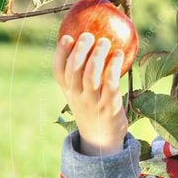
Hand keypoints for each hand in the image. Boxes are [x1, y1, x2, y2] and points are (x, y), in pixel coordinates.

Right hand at [53, 32, 127, 155]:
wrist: (102, 141)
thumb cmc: (93, 111)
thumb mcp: (81, 96)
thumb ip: (80, 77)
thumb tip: (90, 48)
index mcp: (69, 92)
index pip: (59, 72)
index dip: (61, 53)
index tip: (67, 37)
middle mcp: (78, 97)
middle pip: (74, 70)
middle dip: (80, 49)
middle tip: (89, 35)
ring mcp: (93, 103)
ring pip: (91, 75)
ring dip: (97, 56)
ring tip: (104, 41)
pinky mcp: (109, 107)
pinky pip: (110, 84)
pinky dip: (113, 67)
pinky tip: (119, 55)